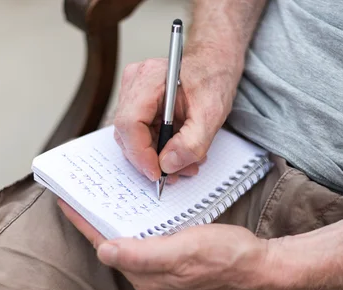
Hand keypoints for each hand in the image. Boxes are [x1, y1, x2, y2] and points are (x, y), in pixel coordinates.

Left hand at [59, 199, 290, 289]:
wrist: (258, 264)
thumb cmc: (224, 257)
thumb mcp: (182, 251)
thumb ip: (142, 254)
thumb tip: (105, 251)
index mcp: (144, 274)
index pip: (104, 245)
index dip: (83, 222)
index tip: (64, 200)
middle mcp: (148, 272)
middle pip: (112, 242)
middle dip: (94, 218)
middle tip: (79, 191)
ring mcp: (160, 265)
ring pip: (127, 237)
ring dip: (112, 217)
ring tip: (99, 194)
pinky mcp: (173, 255)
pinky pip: (144, 235)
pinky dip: (133, 217)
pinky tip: (133, 203)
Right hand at [113, 50, 241, 182]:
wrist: (215, 64)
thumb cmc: (213, 78)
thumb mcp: (211, 114)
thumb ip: (191, 143)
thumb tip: (167, 165)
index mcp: (149, 79)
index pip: (129, 124)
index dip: (140, 154)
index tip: (157, 173)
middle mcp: (134, 83)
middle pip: (128, 134)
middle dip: (151, 159)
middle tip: (176, 173)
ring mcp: (132, 93)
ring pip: (133, 138)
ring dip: (157, 157)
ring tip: (185, 164)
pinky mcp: (137, 104)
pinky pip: (140, 134)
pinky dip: (158, 148)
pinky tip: (179, 152)